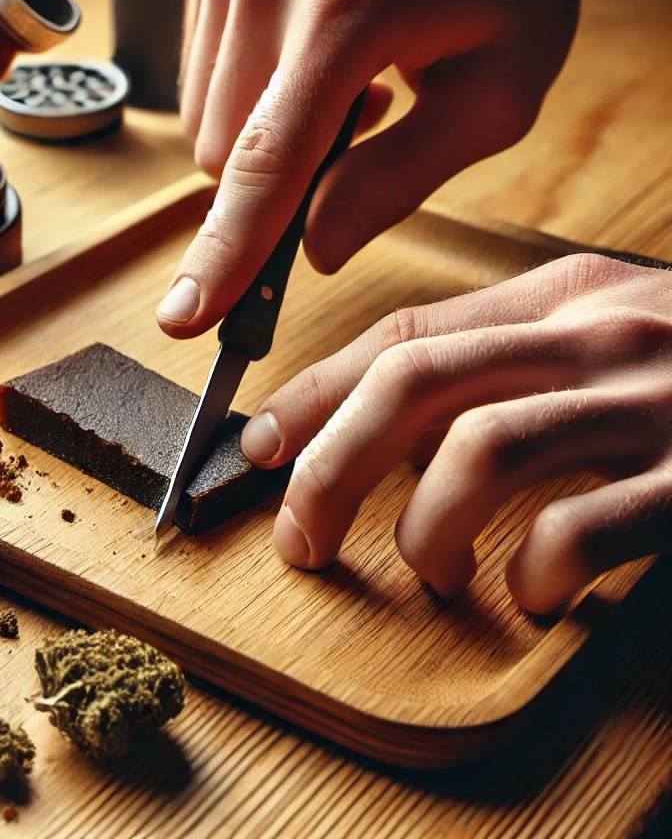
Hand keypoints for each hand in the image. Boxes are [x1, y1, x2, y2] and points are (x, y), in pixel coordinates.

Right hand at [158, 0, 668, 336]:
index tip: (185, 317)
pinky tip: (310, 68)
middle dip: (275, 187)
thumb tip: (313, 250)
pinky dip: (251, 103)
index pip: (266, 162)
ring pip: (204, 129)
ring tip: (343, 94)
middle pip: (224, 161)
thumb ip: (396, 182)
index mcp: (349, 12)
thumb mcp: (492, 104)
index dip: (224, 254)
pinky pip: (202, 87)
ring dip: (264, 143)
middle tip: (354, 147)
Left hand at [239, 253, 671, 612]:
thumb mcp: (607, 338)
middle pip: (415, 384)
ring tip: (428, 571)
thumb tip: (395, 430)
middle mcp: (599, 334)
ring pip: (480, 446)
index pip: (404, 334)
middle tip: (297, 534)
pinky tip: (531, 596)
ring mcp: (654, 402)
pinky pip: (583, 524)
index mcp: (565, 296)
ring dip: (423, 526)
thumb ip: (510, 362)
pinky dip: (534, 570)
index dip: (315, 391)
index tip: (260, 445)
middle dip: (329, 462)